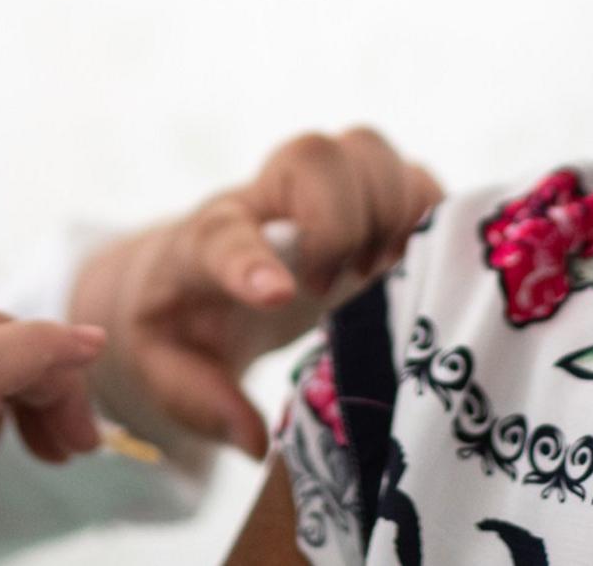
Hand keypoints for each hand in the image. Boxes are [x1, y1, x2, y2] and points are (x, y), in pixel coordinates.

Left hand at [71, 126, 440, 461]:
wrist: (196, 270)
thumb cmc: (183, 317)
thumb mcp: (164, 364)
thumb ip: (198, 400)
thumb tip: (254, 442)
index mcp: (205, 239)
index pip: (222, 235)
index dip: (252, 263)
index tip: (281, 298)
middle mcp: (268, 196)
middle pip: (310, 156)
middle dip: (338, 221)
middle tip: (328, 287)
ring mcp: (323, 188)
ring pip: (366, 150)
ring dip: (387, 210)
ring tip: (373, 273)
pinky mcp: (370, 197)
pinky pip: (415, 174)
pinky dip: (428, 212)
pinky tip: (411, 262)